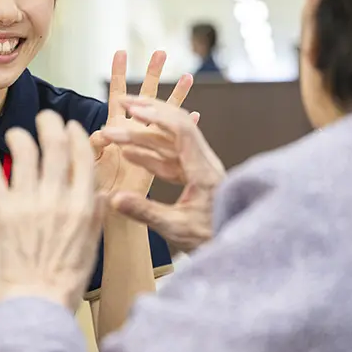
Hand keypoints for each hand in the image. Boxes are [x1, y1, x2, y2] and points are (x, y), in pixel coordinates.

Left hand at [0, 111, 105, 309]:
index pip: (82, 155)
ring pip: (24, 151)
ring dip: (20, 136)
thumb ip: (95, 214)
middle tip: (45, 118)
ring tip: (16, 135)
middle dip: (50, 124)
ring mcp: (26, 203)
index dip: (76, 135)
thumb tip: (101, 191)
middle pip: (54, 144)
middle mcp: (56, 198)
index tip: (70, 129)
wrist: (34, 305)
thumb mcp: (92, 245)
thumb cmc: (64, 281)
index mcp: (82, 205)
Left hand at [90, 50, 193, 198]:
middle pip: (148, 104)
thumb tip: (95, 134)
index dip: (120, 78)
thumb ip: (94, 155)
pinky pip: (177, 146)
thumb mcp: (93, 177)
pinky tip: (197, 114)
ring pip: (166, 122)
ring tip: (188, 77)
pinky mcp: (161, 173)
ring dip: (175, 99)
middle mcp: (135, 143)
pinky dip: (187, 129)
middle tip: (161, 52)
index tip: (120, 53)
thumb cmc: (94, 212)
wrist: (106, 237)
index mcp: (117, 141)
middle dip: (154, 78)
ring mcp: (149, 157)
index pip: (120, 103)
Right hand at [100, 97, 224, 252]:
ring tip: (114, 134)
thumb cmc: (212, 239)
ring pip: (169, 143)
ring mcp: (200, 169)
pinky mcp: (195, 178)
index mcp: (204, 171)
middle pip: (176, 126)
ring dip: (142, 136)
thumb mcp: (177, 229)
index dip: (157, 117)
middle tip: (122, 102)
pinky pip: (169, 159)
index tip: (133, 110)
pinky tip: (129, 153)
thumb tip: (114, 199)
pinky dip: (149, 155)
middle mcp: (204, 163)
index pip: (181, 131)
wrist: (237, 249)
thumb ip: (145, 212)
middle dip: (148, 111)